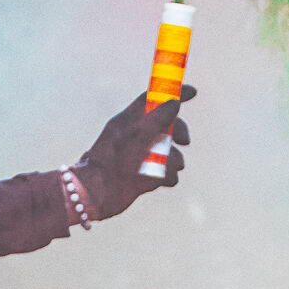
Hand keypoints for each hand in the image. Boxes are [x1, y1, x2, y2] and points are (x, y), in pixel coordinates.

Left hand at [73, 85, 193, 220]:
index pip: (153, 100)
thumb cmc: (111, 162)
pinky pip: (166, 172)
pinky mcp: (143, 176)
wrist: (95, 194)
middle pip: (168, 125)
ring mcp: (140, 156)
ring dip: (174, 159)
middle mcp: (136, 136)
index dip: (173, 94)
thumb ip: (156, 119)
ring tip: (168, 169)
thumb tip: (174, 102)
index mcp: (129, 122)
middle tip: (184, 141)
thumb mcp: (135, 136)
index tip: (193, 93)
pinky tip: (162, 181)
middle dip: (180, 131)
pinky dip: (168, 176)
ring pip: (170, 151)